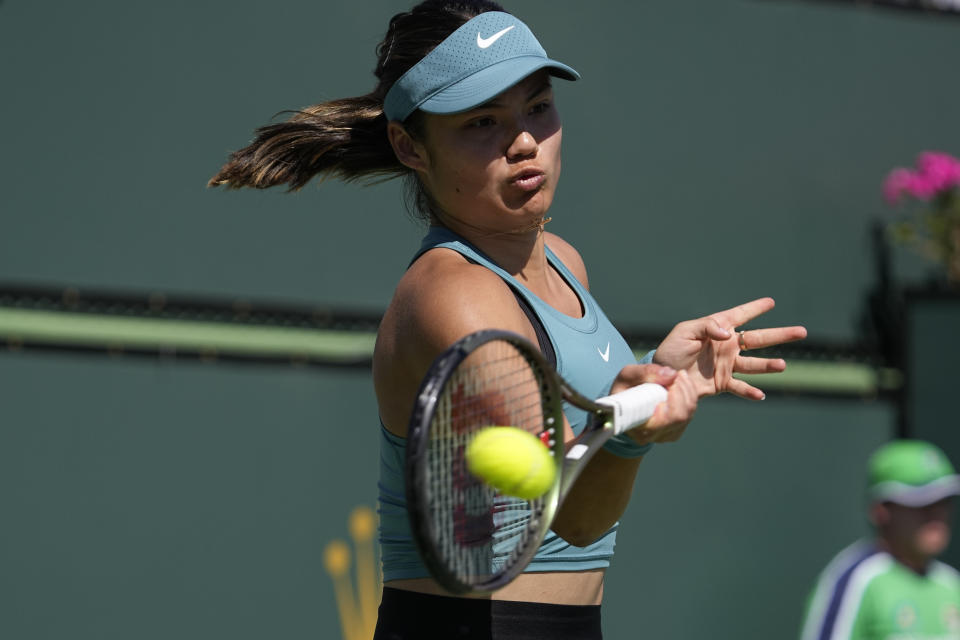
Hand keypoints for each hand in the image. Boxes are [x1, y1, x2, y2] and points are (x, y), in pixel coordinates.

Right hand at [608, 363, 698, 444]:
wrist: (622, 405)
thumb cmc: (623, 391)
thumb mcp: (627, 376)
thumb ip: (647, 372)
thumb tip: (672, 375)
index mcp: (640, 427)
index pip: (670, 417)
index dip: (676, 396)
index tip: (671, 380)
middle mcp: (654, 436)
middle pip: (683, 415)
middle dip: (683, 389)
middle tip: (675, 374)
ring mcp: (667, 435)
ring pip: (689, 413)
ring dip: (687, 390)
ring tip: (677, 376)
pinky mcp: (676, 430)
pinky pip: (690, 413)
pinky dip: (689, 396)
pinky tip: (679, 384)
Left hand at [652, 297, 806, 400]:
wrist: (662, 376)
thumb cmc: (671, 350)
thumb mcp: (684, 332)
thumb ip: (706, 327)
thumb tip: (728, 333)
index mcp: (718, 329)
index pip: (740, 315)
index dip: (755, 308)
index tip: (771, 301)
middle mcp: (727, 346)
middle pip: (758, 339)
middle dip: (780, 335)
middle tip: (802, 332)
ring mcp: (727, 365)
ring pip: (754, 364)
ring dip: (768, 365)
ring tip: (782, 365)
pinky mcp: (722, 383)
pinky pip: (740, 387)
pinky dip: (750, 391)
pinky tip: (760, 395)